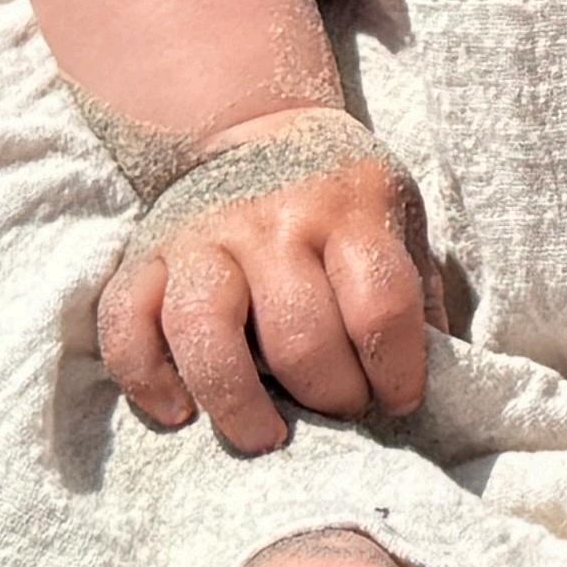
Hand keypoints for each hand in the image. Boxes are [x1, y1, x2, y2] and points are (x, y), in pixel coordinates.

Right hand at [94, 108, 440, 458]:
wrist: (255, 130)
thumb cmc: (341, 199)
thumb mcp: (400, 219)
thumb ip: (417, 293)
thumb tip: (439, 380)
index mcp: (351, 209)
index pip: (381, 303)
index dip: (396, 369)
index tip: (399, 402)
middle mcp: (274, 221)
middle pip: (299, 331)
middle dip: (328, 394)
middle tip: (339, 415)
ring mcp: (203, 238)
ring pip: (206, 328)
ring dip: (235, 400)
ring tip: (264, 437)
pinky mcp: (145, 257)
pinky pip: (126, 322)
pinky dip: (145, 375)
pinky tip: (177, 411)